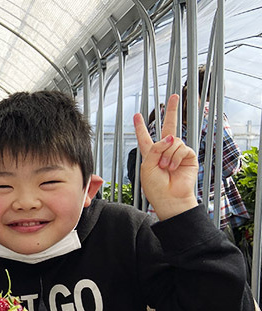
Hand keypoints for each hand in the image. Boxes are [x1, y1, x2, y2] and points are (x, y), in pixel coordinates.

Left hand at [134, 94, 198, 219]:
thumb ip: (155, 149)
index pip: (145, 137)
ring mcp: (177, 153)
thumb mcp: (147, 166)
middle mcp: (165, 151)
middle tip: (174, 96)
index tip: (136, 115)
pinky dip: (175, 158)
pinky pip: (181, 148)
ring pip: (172, 141)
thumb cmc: (155, 187)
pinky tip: (173, 168)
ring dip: (166, 154)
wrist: (169, 198)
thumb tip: (171, 137)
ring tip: (165, 168)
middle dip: (171, 110)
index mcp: (151, 154)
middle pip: (168, 126)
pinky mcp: (188, 156)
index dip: (140, 126)